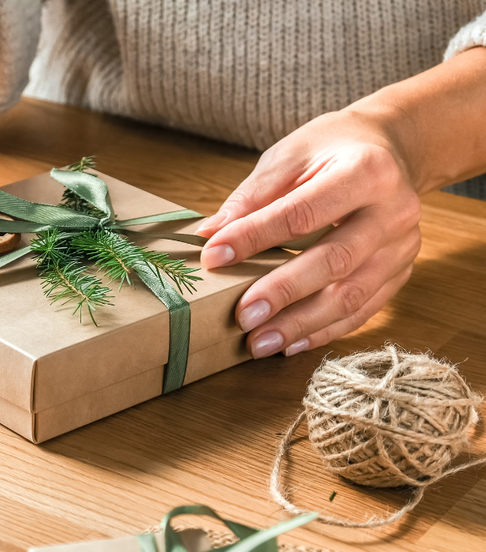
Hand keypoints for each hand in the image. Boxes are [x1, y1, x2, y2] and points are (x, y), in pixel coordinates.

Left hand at [195, 109, 421, 357]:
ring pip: (352, 296)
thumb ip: (253, 195)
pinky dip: (325, 331)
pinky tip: (290, 343)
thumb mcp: (291, 155)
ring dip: (302, 325)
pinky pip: (364, 310)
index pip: (302, 213)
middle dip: (284, 292)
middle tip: (242, 317)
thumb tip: (209, 234)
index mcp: (366, 171)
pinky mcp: (401, 271)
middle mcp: (394, 211)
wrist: (392, 148)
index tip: (213, 256)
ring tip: (259, 343)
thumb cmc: (333, 150)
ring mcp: (403, 246)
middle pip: (335, 261)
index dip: (254, 237)